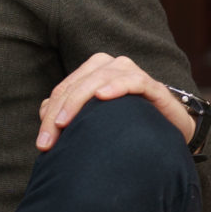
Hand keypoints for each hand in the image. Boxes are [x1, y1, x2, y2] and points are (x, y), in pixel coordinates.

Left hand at [36, 53, 194, 150]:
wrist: (168, 132)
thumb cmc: (127, 123)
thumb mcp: (93, 120)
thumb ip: (68, 113)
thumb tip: (43, 111)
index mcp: (93, 72)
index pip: (64, 91)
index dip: (49, 115)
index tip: (42, 144)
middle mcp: (111, 67)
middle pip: (77, 85)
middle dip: (58, 113)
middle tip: (48, 141)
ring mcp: (132, 74)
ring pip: (99, 79)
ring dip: (79, 100)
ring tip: (65, 122)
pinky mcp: (153, 86)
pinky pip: (134, 81)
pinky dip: (117, 86)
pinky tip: (102, 96)